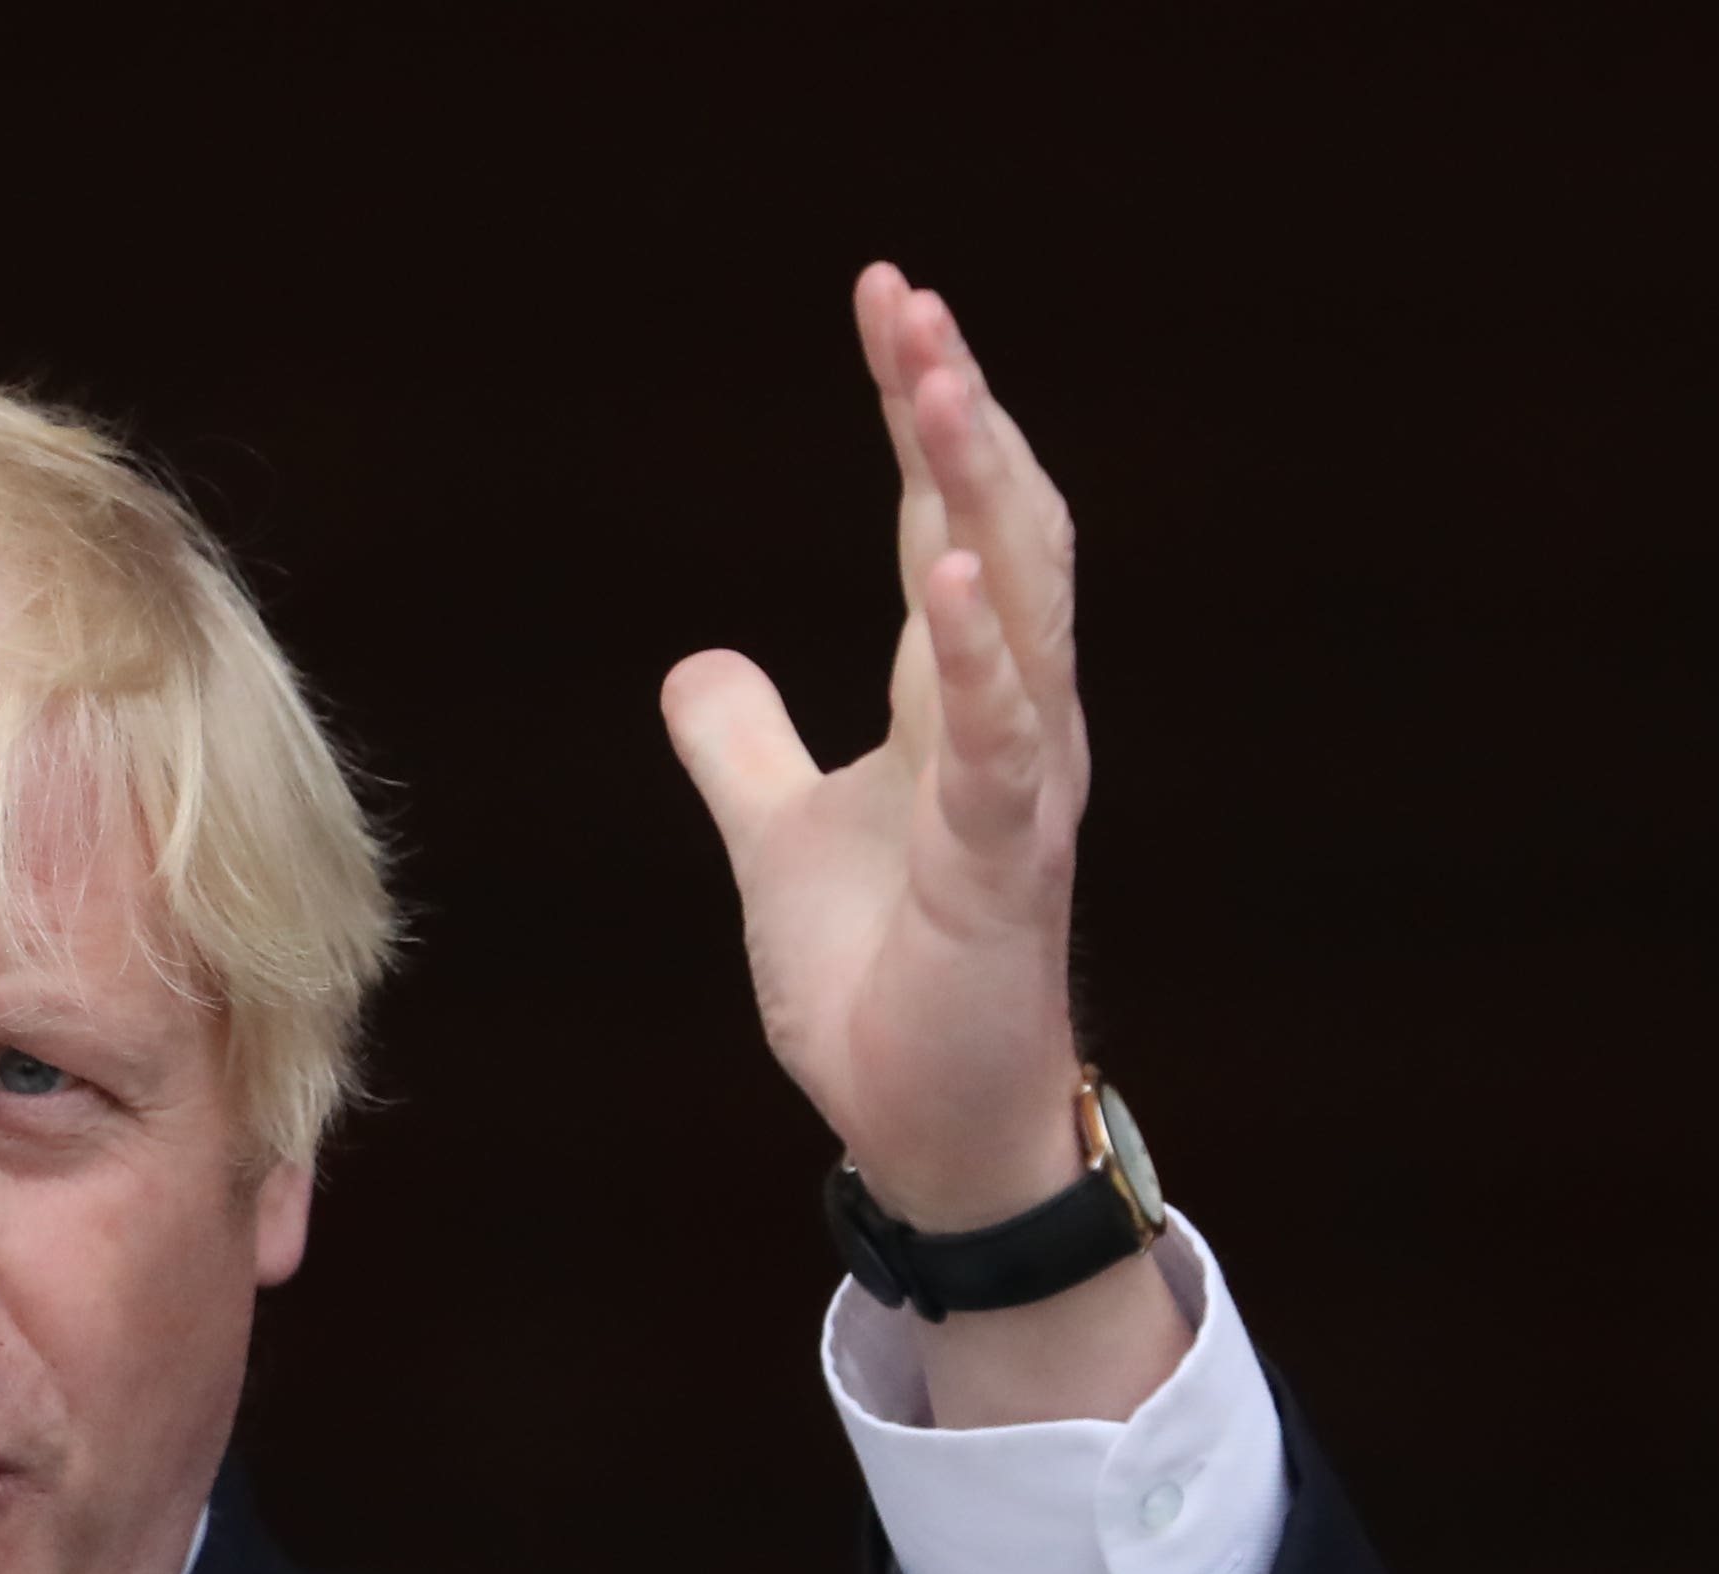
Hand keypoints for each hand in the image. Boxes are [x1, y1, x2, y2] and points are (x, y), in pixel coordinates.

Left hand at [661, 265, 1088, 1234]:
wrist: (924, 1126)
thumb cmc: (884, 981)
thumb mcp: (779, 839)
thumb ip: (745, 746)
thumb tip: (698, 662)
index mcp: (962, 702)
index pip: (944, 522)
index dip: (919, 414)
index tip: (886, 303)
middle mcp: (1012, 721)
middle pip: (998, 526)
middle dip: (955, 411)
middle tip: (909, 302)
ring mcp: (1018, 791)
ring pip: (1020, 604)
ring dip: (977, 489)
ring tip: (937, 382)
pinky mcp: (1005, 870)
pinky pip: (1003, 744)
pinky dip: (986, 654)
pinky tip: (960, 570)